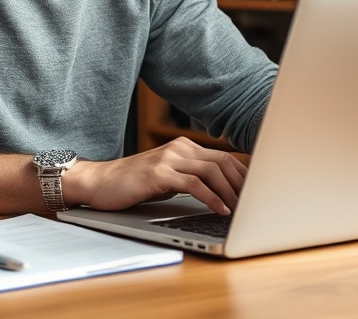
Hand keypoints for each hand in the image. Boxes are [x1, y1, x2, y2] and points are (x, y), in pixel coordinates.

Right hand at [64, 138, 247, 214]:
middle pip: (222, 161)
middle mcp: (178, 148)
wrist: (99, 182)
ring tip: (241, 209)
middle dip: (242, 183)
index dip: (242, 174)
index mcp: (183, 147)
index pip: (222, 156)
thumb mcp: (167, 178)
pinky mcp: (159, 173)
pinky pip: (194, 184)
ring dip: (230, 192)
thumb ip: (190, 178)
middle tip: (255, 202)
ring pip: (211, 171)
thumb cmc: (133, 184)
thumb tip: (221, 191)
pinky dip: (212, 198)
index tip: (257, 191)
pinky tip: (220, 210)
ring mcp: (169, 158)